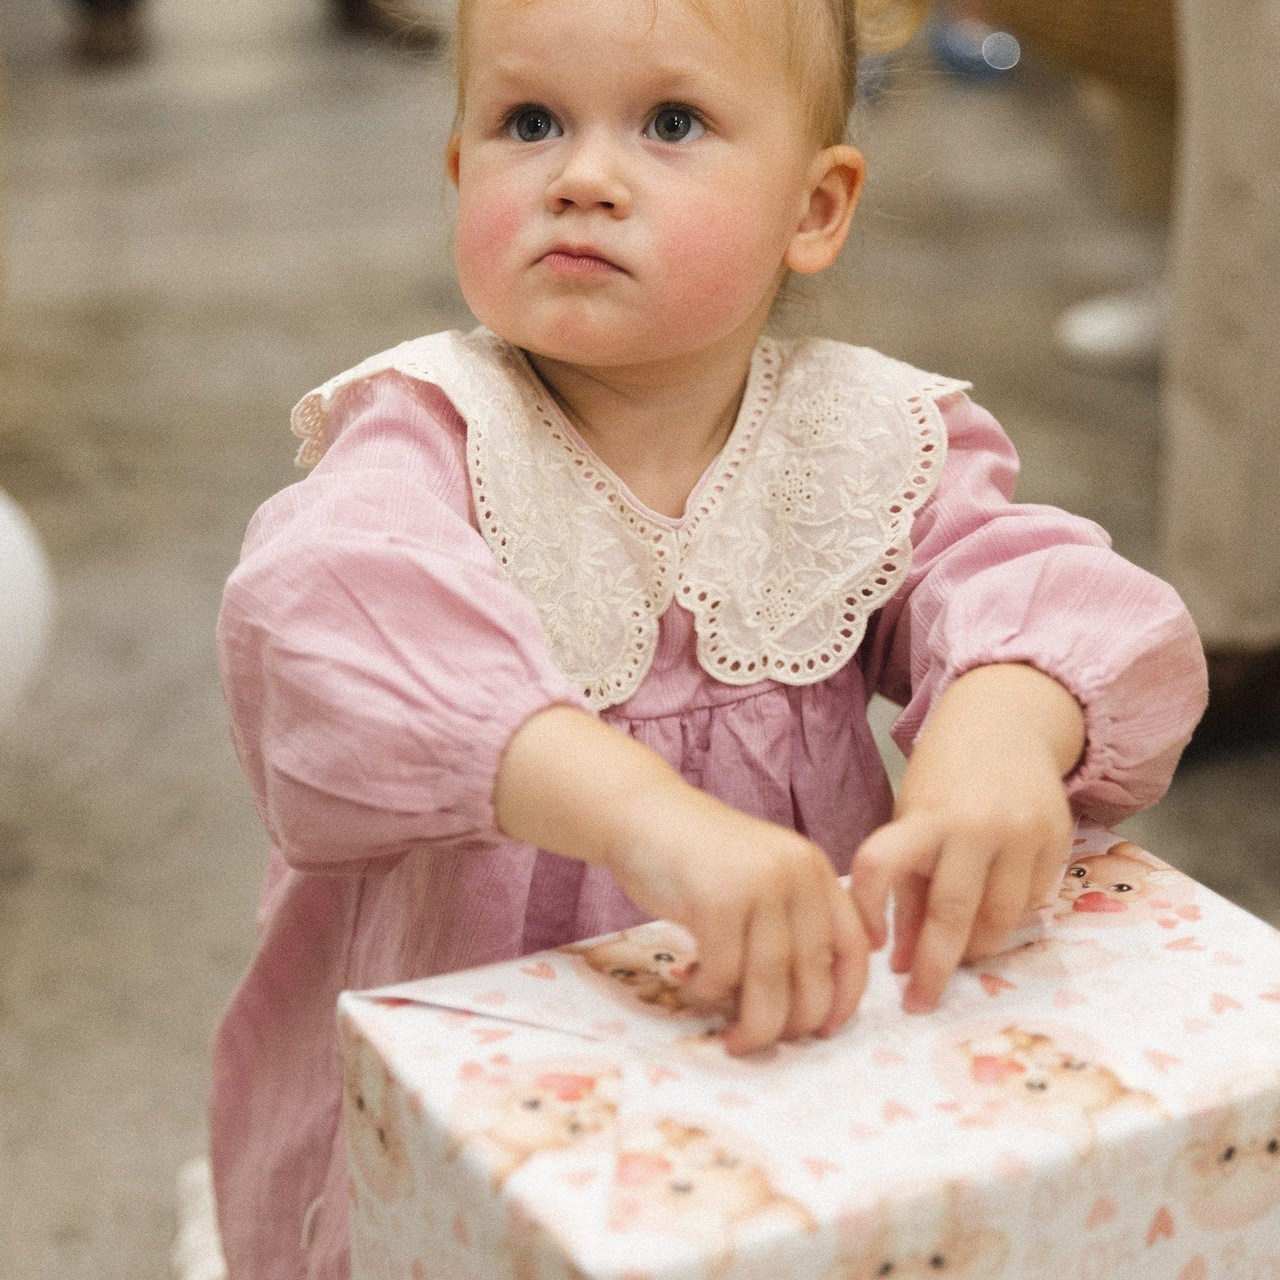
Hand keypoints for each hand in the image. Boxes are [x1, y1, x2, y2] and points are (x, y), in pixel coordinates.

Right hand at [495, 706, 867, 1054]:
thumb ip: (790, 923)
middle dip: (791, 1026)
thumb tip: (809, 1007)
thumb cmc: (698, 858)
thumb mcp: (761, 878)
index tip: (824, 1031)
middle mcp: (796, 874)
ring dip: (751, 1025)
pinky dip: (707, 994)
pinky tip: (690, 982)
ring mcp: (757, 885)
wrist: (641, 814)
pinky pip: (722, 974)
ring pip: (769, 984)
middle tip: (763, 1041)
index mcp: (814, 869)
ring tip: (732, 1037)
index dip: (846, 998)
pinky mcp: (716, 900)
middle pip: (813, 975)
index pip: (852, 946)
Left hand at [848, 664, 1084, 1012]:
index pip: (882, 866)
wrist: (1006, 721)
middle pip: (952, 913)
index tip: (872, 946)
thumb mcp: (913, 814)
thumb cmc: (945, 776)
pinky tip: (992, 910)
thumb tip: (904, 957)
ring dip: (975, 946)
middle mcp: (976, 824)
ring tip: (957, 952)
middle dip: (934, 967)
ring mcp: (1023, 833)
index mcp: (925, 814)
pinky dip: (1008, 916)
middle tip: (920, 999)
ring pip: (1001, 918)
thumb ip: (909, 882)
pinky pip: (1032, 902)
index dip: (869, 910)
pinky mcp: (1059, 840)